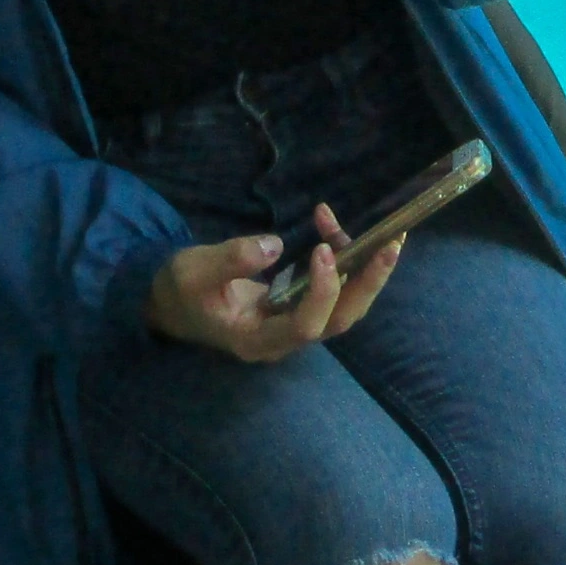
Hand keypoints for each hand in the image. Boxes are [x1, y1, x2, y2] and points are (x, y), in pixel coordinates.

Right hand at [145, 204, 409, 358]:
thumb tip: (273, 246)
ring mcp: (293, 326)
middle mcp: (282, 340)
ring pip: (343, 307)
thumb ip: (231, 260)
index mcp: (256, 339)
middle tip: (391, 243)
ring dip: (364, 269)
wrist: (174, 303)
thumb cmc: (181, 289)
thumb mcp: (193, 271)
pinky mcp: (298, 307)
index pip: (303, 326)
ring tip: (376, 230)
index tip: (322, 250)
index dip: (322, 292)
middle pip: (339, 321)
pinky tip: (330, 224)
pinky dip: (341, 258)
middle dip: (368, 283)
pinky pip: (331, 289)